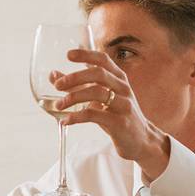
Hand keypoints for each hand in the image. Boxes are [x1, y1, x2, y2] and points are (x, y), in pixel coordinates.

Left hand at [54, 49, 169, 179]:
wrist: (141, 140)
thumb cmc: (117, 116)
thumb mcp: (99, 99)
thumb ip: (78, 86)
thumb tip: (53, 75)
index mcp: (119, 78)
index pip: (103, 60)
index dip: (86, 55)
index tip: (68, 55)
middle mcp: (123, 88)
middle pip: (98, 74)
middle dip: (75, 77)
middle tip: (57, 86)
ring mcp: (123, 105)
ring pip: (97, 93)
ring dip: (74, 97)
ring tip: (59, 105)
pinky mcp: (120, 123)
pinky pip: (95, 115)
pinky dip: (77, 117)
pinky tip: (66, 121)